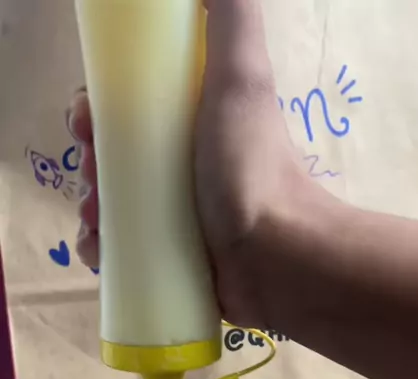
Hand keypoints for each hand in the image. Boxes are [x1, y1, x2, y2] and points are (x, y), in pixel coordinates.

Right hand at [68, 0, 303, 328]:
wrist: (275, 258)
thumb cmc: (253, 168)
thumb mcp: (241, 78)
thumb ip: (232, 18)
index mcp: (193, 127)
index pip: (129, 111)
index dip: (98, 111)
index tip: (87, 122)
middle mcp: (184, 170)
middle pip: (114, 159)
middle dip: (90, 164)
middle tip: (93, 178)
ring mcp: (177, 219)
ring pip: (110, 206)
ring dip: (88, 208)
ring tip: (96, 219)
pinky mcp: (170, 261)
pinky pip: (119, 253)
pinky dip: (100, 250)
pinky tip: (99, 250)